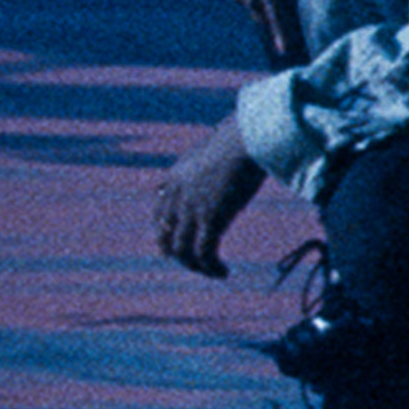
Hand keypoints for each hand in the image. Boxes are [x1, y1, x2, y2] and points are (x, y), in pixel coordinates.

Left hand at [153, 116, 266, 278]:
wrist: (248, 136)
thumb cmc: (243, 135)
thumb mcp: (219, 147)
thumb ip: (216, 159)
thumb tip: (230, 154)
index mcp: (177, 176)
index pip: (160, 211)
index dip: (165, 231)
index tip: (175, 243)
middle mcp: (178, 195)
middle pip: (165, 235)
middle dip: (177, 253)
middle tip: (193, 263)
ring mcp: (192, 208)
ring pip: (182, 251)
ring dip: (196, 266)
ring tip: (213, 271)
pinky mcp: (211, 219)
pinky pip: (204, 254)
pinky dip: (212, 268)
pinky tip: (224, 272)